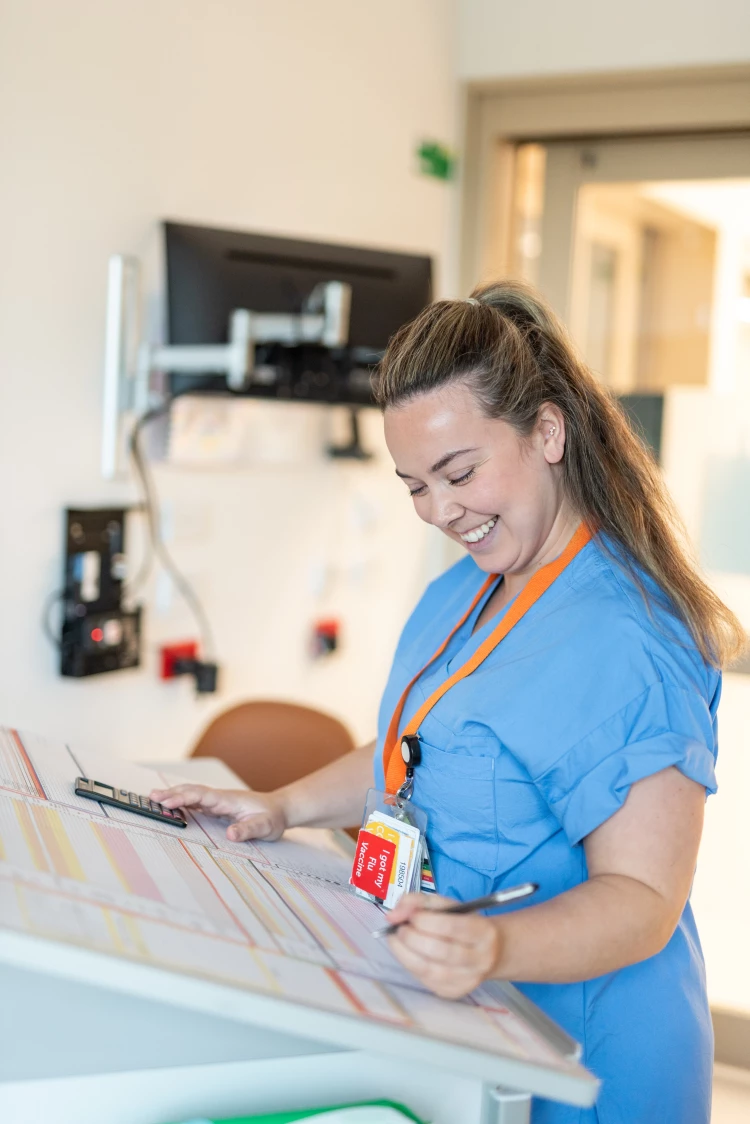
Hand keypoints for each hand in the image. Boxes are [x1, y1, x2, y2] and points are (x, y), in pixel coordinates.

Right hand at [149, 784, 286, 841]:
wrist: (280, 810)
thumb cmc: (273, 818)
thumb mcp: (265, 827)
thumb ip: (249, 830)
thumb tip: (230, 834)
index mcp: (229, 800)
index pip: (203, 795)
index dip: (184, 797)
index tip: (168, 801)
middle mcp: (221, 798)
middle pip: (193, 792)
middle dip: (172, 794)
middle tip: (152, 797)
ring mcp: (218, 802)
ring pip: (193, 796)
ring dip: (174, 796)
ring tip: (154, 798)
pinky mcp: (217, 808)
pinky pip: (196, 803)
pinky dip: (182, 802)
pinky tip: (171, 806)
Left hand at [386, 893, 502, 998]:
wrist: (490, 951)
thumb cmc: (464, 923)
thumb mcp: (447, 904)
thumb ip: (418, 902)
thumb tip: (392, 916)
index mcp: (484, 932)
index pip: (451, 927)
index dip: (425, 921)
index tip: (411, 915)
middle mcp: (480, 959)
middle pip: (439, 951)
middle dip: (411, 938)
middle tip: (399, 929)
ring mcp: (468, 980)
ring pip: (430, 970)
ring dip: (405, 954)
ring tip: (396, 940)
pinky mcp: (455, 992)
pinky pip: (426, 981)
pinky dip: (411, 966)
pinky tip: (407, 954)